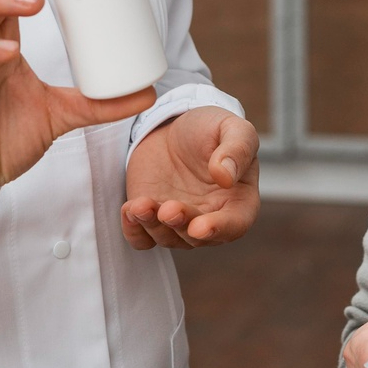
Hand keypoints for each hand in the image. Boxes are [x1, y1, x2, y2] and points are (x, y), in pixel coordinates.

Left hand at [122, 106, 259, 248]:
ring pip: (167, 239)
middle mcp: (210, 218)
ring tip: (140, 205)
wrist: (174, 128)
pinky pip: (142, 238)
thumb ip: (237, 149)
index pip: (234, 224)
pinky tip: (129, 210)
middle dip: (181, 224)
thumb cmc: (211, 129)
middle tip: (168, 209)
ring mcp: (180, 222)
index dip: (219, 229)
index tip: (200, 227)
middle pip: (197, 237)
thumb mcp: (232, 128)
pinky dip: (134, 231)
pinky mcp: (152, 219)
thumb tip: (226, 177)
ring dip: (153, 226)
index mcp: (238, 201)